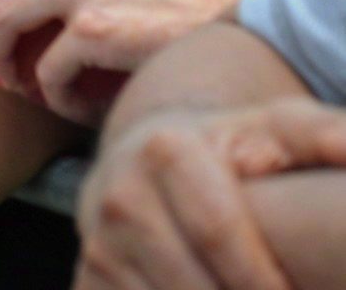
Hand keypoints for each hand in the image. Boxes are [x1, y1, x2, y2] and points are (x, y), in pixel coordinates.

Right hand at [78, 99, 345, 289]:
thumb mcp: (270, 130)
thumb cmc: (224, 151)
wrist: (139, 158)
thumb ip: (316, 135)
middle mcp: (120, 195)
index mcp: (164, 152)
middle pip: (194, 284)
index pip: (219, 234)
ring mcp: (99, 240)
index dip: (264, 277)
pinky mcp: (89, 275)